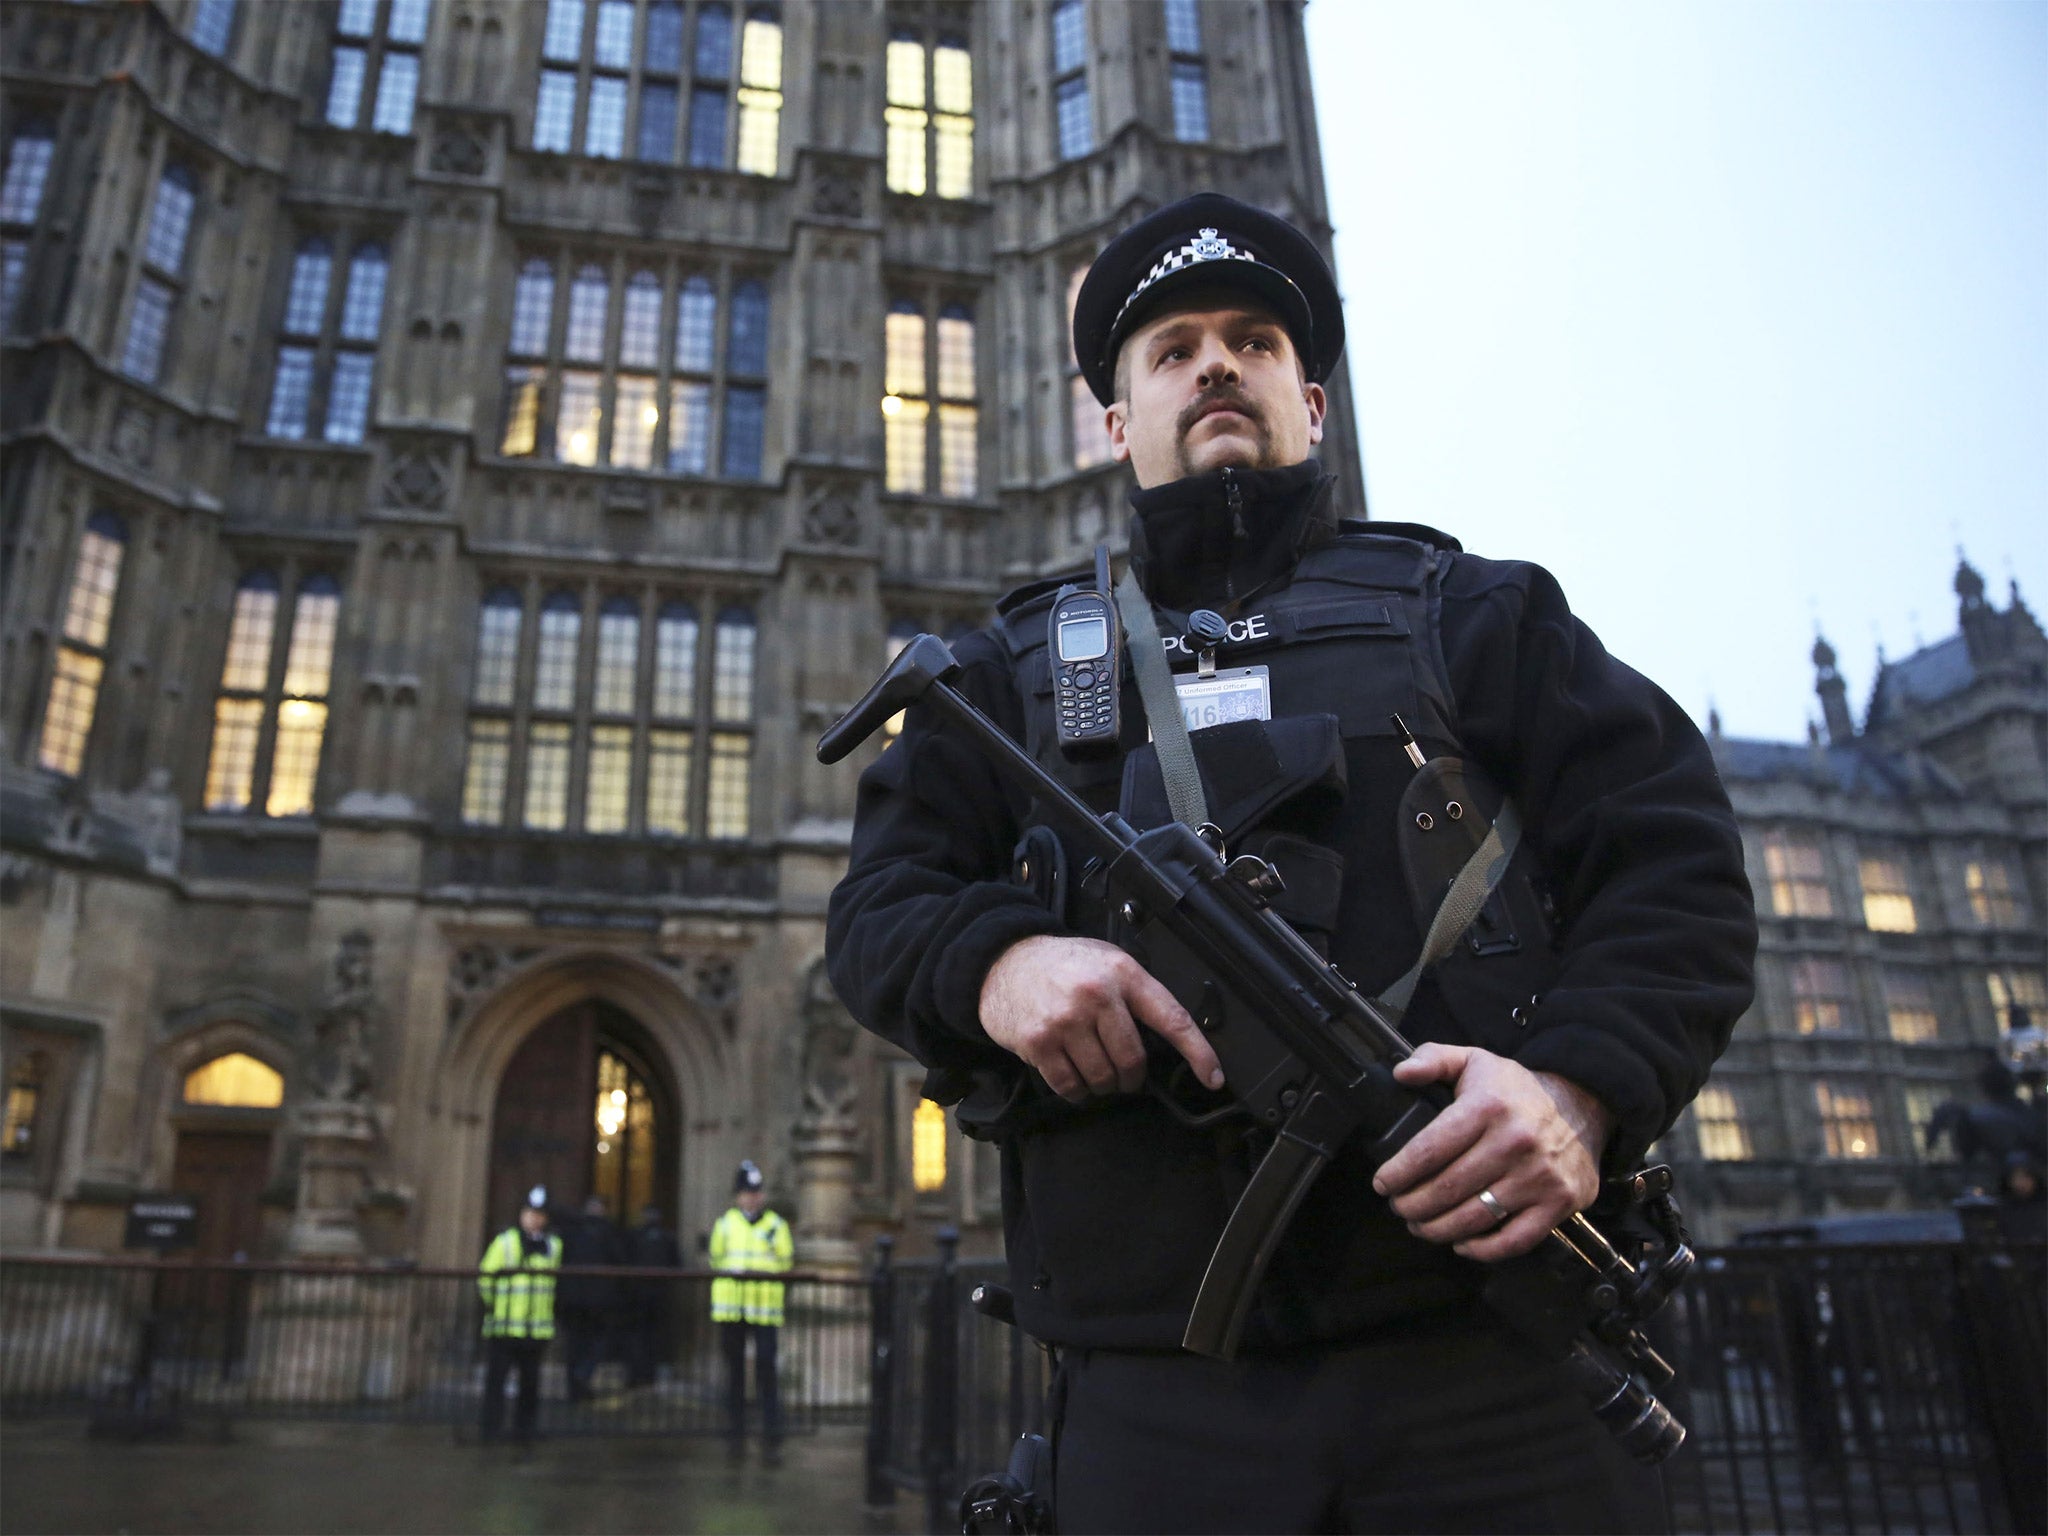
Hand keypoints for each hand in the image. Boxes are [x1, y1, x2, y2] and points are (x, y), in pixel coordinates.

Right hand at [978, 935, 1224, 1102]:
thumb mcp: (1106, 960)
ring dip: (1102, 1085)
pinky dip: (1076, 1091)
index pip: (1172, 1018)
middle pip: (1133, 1059)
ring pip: (1102, 1077)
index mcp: (1123, 973)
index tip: (1213, 1078)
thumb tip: (1169, 1037)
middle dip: (1131, 1077)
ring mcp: (1066, 1019)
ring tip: (1094, 1070)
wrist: (1003, 960)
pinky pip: (1070, 1086)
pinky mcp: (1039, 1041)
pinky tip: (1074, 1078)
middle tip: (1124, 1075)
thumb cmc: (1061, 964)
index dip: (1198, 1052)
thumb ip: (1135, 993)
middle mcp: (1096, 994)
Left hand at [1371, 1043, 1611, 1261]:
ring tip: (1420, 1225)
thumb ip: (1433, 1059)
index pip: (1430, 1149)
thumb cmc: (1517, 1089)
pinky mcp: (1558, 1202)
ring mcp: (1539, 1177)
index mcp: (1488, 1107)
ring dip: (1438, 1229)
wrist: (1583, 1103)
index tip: (1382, 1184)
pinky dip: (1482, 1250)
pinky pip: (1515, 1240)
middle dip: (1412, 1205)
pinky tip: (1461, 1244)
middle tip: (1399, 1207)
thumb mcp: (1474, 1060)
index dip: (1399, 1172)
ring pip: (1475, 1218)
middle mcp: (1515, 1142)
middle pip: (1448, 1189)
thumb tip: (1401, 1073)